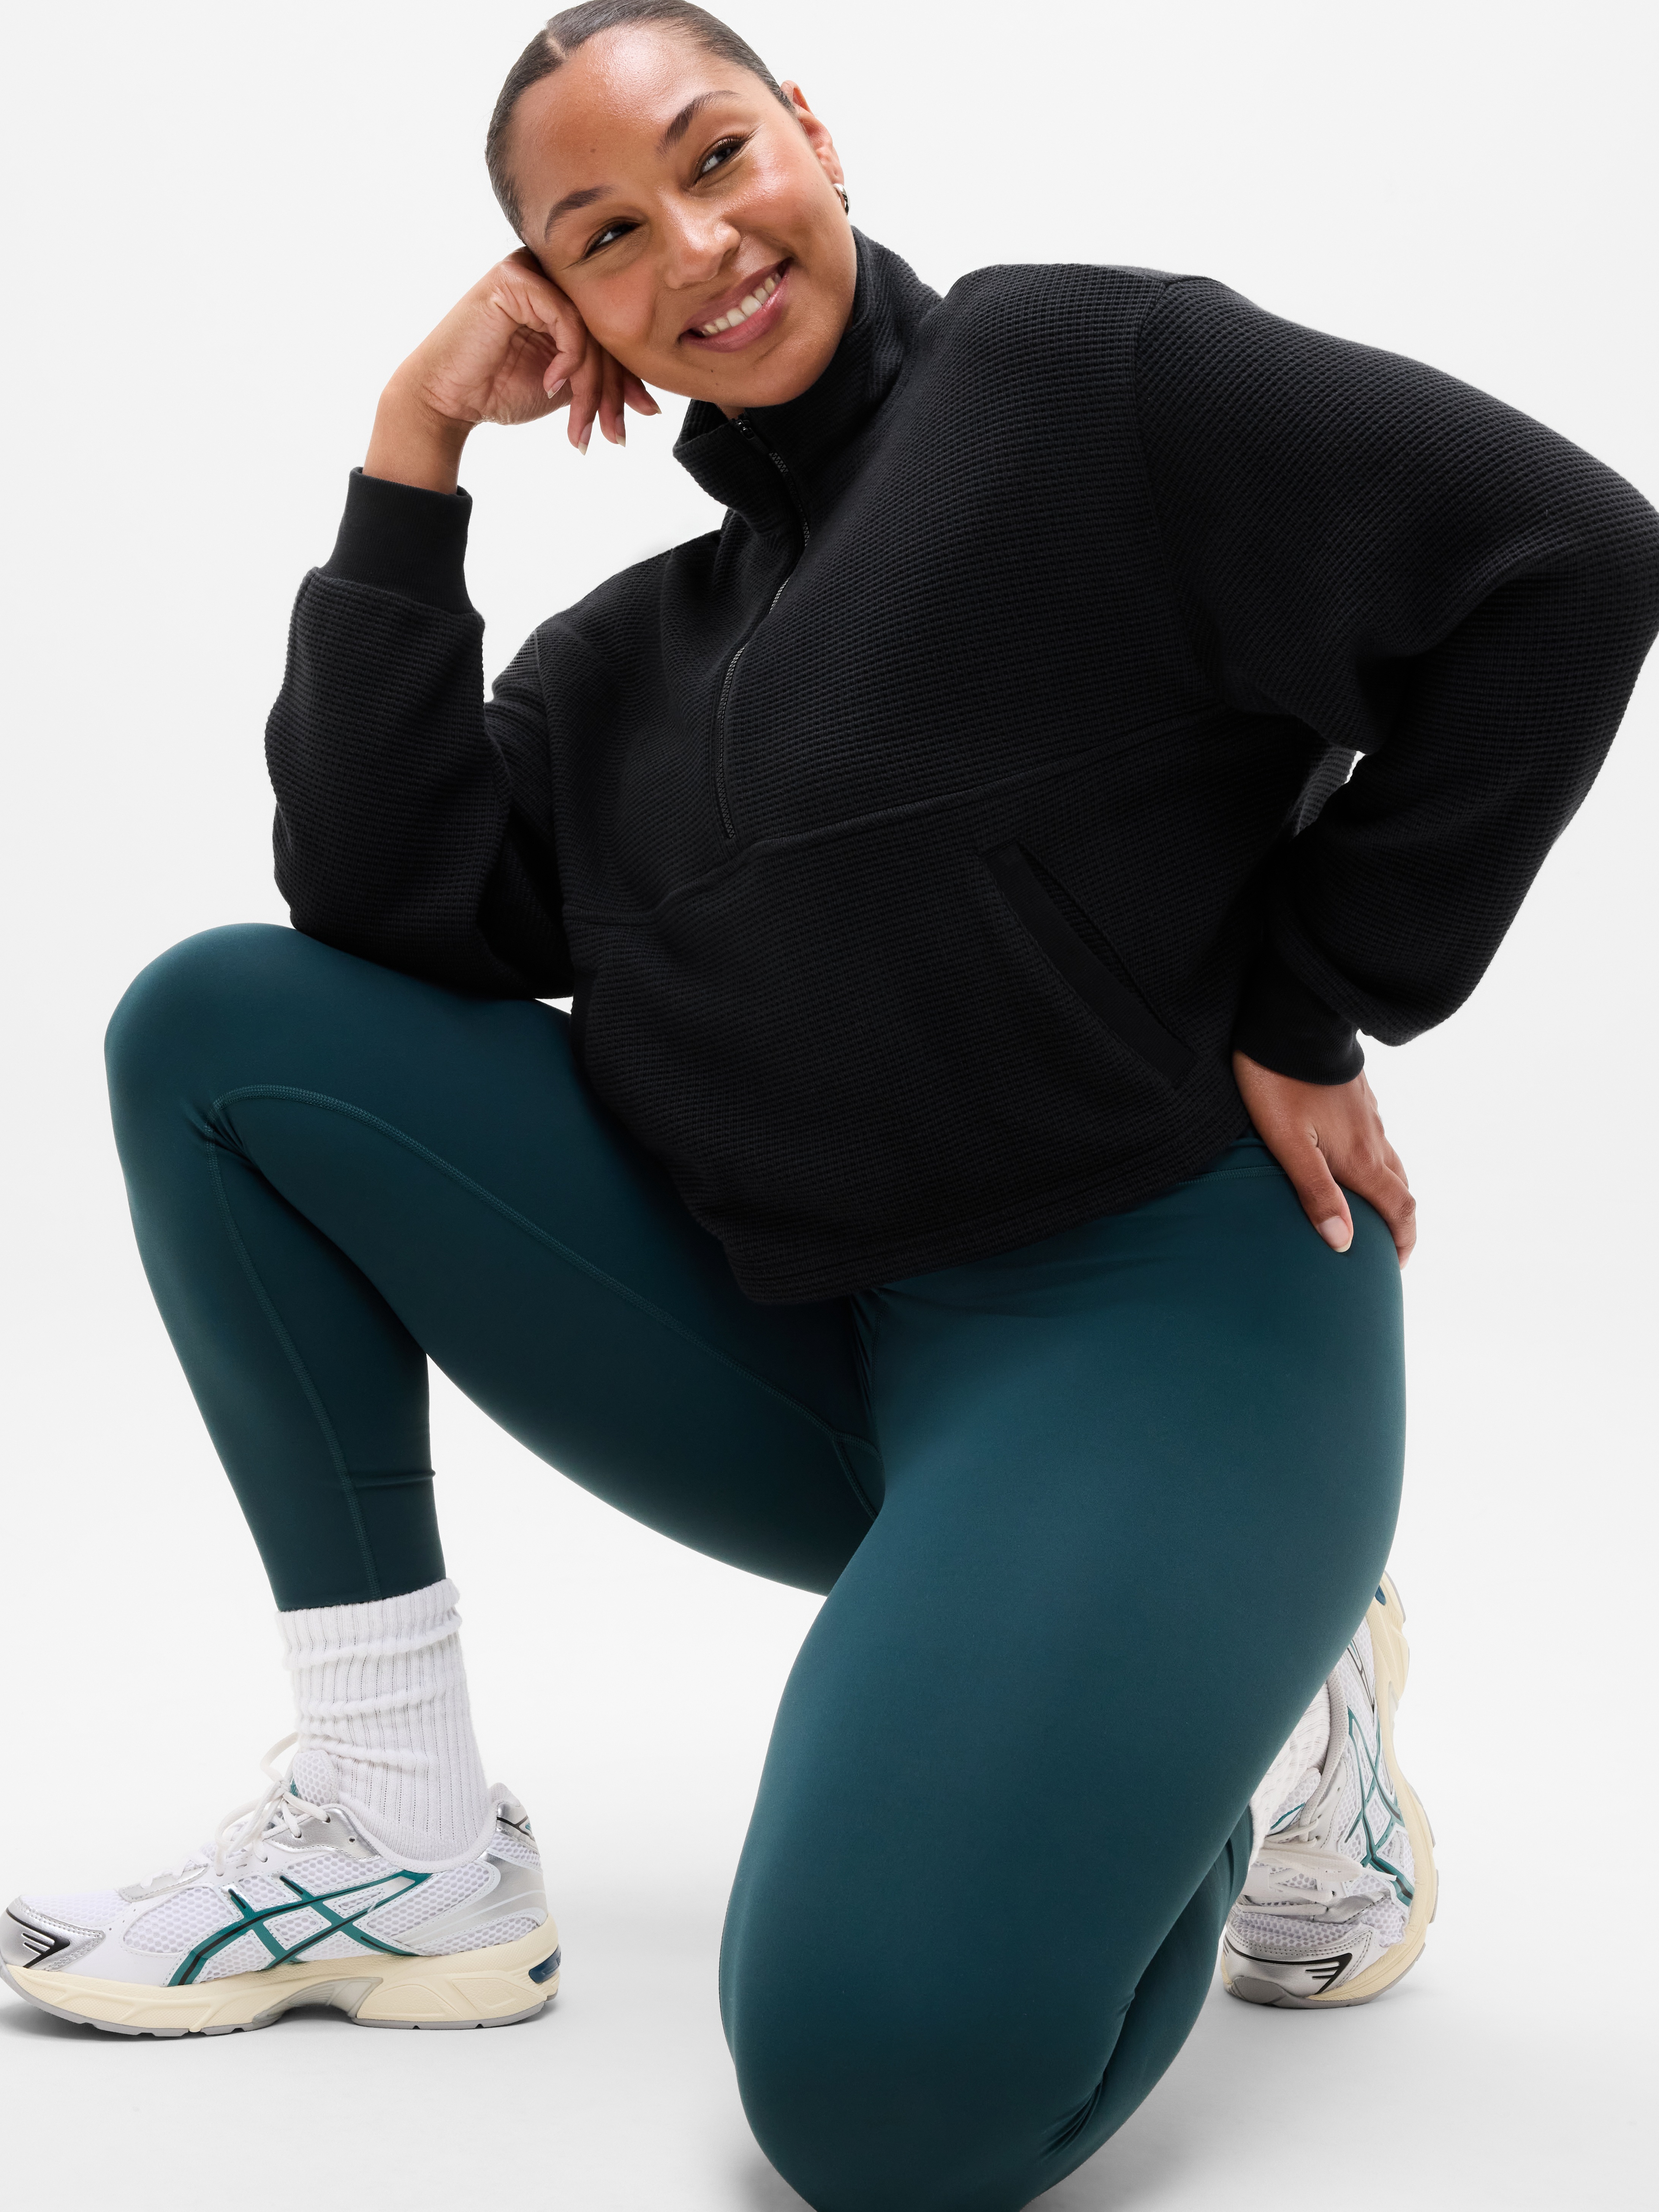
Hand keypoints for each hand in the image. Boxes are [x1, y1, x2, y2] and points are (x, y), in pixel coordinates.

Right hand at [365, 248, 658, 491]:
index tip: (642, 414)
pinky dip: (569, 359)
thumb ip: (602, 380)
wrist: (448, 399)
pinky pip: (567, 319)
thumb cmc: (498, 390)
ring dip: (592, 386)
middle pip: (605, 329)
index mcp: (563, 295)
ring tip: (581, 424)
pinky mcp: (514, 278)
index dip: (629, 377)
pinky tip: (552, 384)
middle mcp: (549, 275)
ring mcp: (530, 271)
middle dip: (613, 390)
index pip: (611, 331)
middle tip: (614, 432)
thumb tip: (652, 401)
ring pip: (590, 328)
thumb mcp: (567, 387)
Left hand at [1232, 1052, 1415, 1266]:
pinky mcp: (1358, 1096)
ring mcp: (1368, 1115)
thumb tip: (1343, 1242)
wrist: (1293, 1021)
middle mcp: (1373, 1138)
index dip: (1403, 1242)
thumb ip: (1315, 1191)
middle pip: (1400, 1188)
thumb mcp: (1287, 1142)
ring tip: (1368, 1211)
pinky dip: (1375, 1161)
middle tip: (1385, 1248)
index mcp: (1360, 1157)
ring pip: (1390, 1161)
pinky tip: (1352, 1160)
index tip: (1394, 1267)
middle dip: (1398, 1223)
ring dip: (1387, 1191)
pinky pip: (1376, 1137)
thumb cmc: (1279, 1083)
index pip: (1399, 1209)